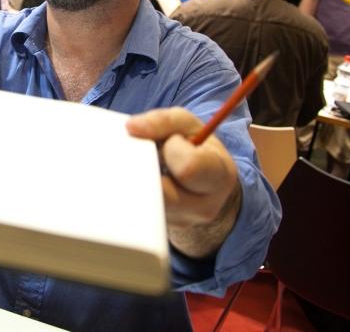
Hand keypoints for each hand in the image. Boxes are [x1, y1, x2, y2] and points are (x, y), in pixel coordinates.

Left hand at [126, 108, 240, 258]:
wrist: (204, 183)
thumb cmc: (195, 147)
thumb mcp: (186, 124)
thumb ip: (163, 121)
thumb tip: (132, 127)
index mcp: (218, 175)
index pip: (188, 167)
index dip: (171, 150)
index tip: (170, 142)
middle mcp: (203, 207)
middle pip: (160, 192)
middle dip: (145, 168)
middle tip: (141, 154)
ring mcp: (181, 223)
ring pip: (144, 203)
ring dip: (136, 179)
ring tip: (143, 166)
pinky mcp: (161, 228)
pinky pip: (138, 210)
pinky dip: (131, 191)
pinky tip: (138, 179)